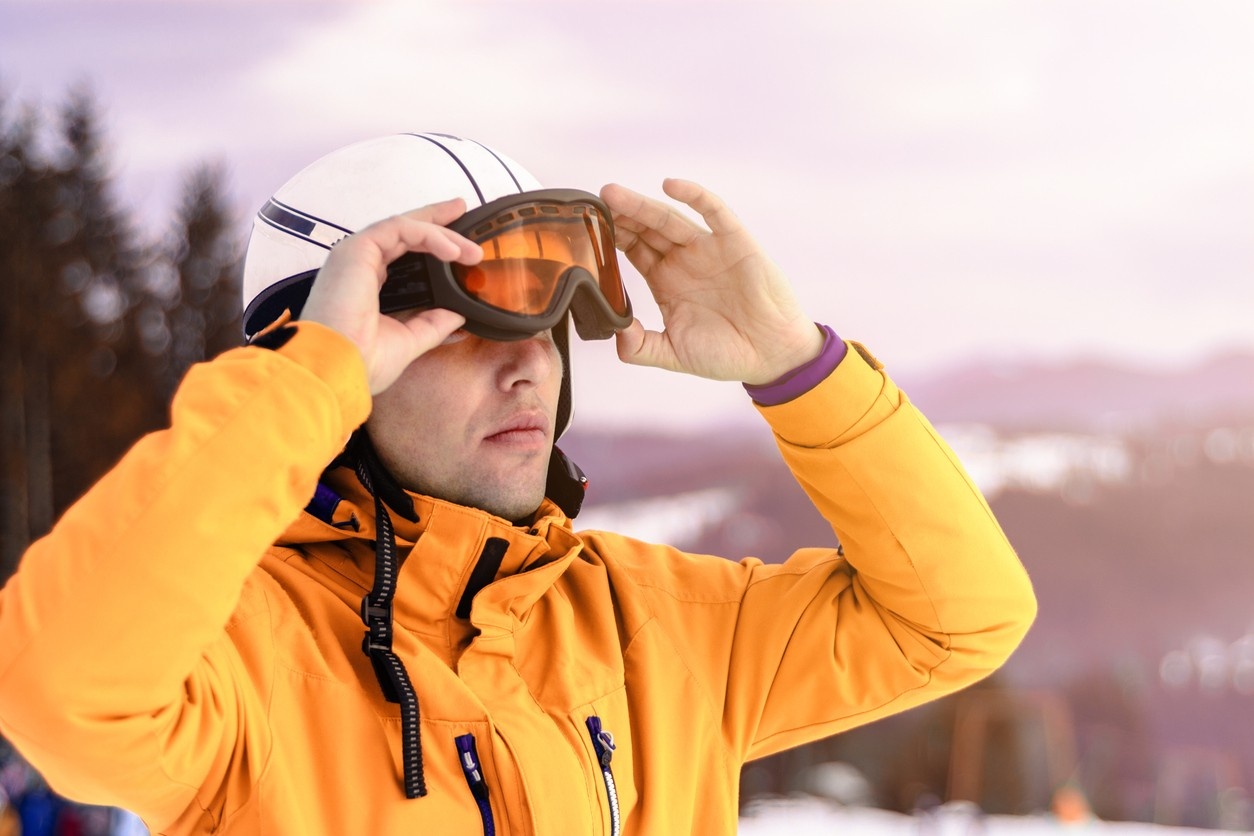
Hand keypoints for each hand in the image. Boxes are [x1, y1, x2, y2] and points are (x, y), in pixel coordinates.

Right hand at [299, 199, 481, 394]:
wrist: (337, 369)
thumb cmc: (362, 361)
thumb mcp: (409, 340)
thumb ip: (433, 324)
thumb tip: (457, 316)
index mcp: (368, 285)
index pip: (402, 253)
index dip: (429, 242)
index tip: (457, 244)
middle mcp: (360, 266)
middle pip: (403, 232)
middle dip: (436, 221)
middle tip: (461, 210)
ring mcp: (356, 255)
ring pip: (404, 227)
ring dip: (441, 233)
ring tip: (471, 250)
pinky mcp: (357, 249)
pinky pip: (399, 229)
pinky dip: (429, 235)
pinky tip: (453, 251)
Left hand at [600, 179, 823, 384]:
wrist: (772, 355)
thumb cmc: (726, 354)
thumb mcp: (674, 354)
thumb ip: (641, 347)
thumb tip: (615, 335)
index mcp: (666, 282)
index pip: (631, 251)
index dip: (610, 239)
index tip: (584, 231)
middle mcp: (683, 261)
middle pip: (645, 230)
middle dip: (620, 216)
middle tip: (592, 204)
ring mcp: (708, 249)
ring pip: (669, 219)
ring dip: (642, 205)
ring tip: (614, 195)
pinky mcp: (735, 241)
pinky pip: (713, 211)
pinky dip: (694, 196)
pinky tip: (670, 186)